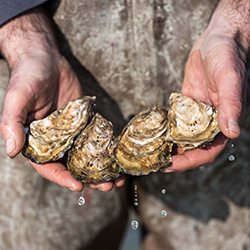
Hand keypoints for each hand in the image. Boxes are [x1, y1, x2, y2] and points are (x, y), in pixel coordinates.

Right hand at [0, 7, 124, 190]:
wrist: (46, 58)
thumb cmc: (27, 76)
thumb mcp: (17, 97)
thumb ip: (11, 123)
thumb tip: (12, 151)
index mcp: (36, 141)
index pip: (48, 167)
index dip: (62, 178)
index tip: (78, 186)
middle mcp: (55, 140)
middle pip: (72, 165)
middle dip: (89, 178)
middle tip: (107, 185)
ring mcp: (72, 131)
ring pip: (87, 155)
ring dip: (102, 168)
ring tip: (118, 177)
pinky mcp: (85, 121)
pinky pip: (96, 137)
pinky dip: (107, 148)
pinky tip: (118, 155)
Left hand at [162, 0, 249, 172]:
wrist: (217, 39)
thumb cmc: (228, 55)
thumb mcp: (229, 79)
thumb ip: (231, 105)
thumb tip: (233, 131)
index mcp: (224, 120)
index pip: (210, 150)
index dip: (192, 161)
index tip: (172, 165)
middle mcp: (211, 120)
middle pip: (194, 148)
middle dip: (176, 158)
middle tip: (156, 162)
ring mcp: (197, 113)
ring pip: (184, 137)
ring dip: (170, 146)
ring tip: (152, 152)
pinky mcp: (187, 104)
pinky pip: (177, 121)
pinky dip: (167, 129)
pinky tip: (155, 133)